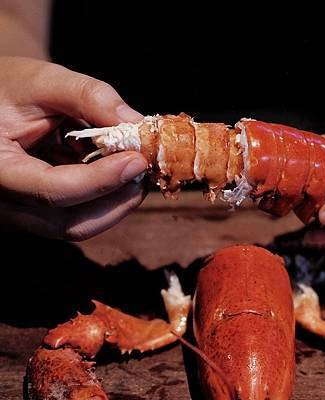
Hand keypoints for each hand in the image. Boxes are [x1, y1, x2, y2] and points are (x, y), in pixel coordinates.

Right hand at [0, 57, 147, 239]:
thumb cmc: (8, 88)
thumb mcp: (41, 79)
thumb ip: (87, 96)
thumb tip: (135, 123)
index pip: (53, 191)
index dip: (101, 179)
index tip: (137, 160)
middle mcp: (4, 204)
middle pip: (70, 223)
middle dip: (116, 199)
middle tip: (144, 170)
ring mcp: (20, 216)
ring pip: (78, 228)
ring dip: (116, 203)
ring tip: (134, 169)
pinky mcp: (37, 217)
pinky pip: (77, 220)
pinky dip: (104, 200)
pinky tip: (114, 172)